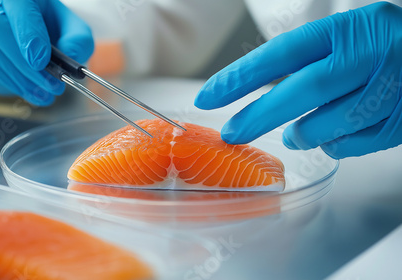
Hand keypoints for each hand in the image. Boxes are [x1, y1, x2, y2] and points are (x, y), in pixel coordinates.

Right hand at [0, 0, 93, 105]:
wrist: (32, 34)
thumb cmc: (51, 28)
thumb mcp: (73, 29)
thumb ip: (77, 41)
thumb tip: (70, 56)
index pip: (16, 5)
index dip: (27, 33)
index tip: (41, 61)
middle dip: (25, 66)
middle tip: (51, 86)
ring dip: (19, 81)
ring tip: (44, 94)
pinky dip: (6, 85)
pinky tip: (26, 88)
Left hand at [195, 2, 401, 158]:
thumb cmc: (379, 47)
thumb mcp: (344, 37)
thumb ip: (306, 62)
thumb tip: (262, 104)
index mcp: (348, 30)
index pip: (283, 53)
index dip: (240, 77)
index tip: (207, 96)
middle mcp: (371, 56)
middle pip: (305, 90)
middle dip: (260, 115)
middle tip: (232, 133)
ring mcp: (392, 90)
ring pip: (331, 124)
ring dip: (303, 135)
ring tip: (292, 135)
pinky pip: (355, 144)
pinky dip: (334, 145)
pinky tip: (332, 134)